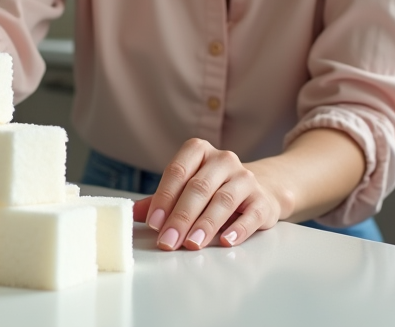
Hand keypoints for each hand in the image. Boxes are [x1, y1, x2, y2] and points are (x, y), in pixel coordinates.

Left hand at [132, 138, 283, 250]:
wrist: (260, 189)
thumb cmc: (214, 189)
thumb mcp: (186, 188)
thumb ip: (160, 200)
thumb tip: (131, 215)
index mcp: (199, 151)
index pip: (177, 171)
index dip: (163, 197)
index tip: (153, 223)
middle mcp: (223, 160)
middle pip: (198, 187)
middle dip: (181, 217)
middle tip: (168, 241)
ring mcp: (246, 178)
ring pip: (223, 200)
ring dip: (206, 224)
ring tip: (192, 243)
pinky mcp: (263, 200)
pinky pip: (250, 214)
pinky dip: (238, 229)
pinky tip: (226, 241)